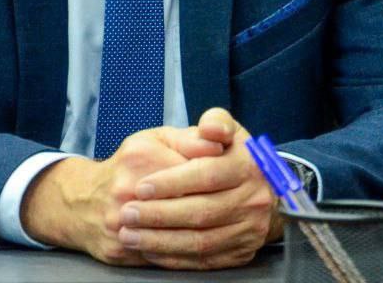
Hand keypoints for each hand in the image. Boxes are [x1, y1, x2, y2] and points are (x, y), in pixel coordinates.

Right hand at [20, 125, 224, 264]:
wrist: (83, 203)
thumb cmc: (128, 166)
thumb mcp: (157, 139)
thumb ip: (191, 138)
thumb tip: (219, 142)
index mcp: (141, 158)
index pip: (196, 171)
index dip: (222, 178)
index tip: (241, 179)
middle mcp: (128, 191)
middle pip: (194, 210)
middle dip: (226, 210)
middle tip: (245, 208)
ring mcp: (123, 225)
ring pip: (183, 239)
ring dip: (218, 237)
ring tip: (234, 231)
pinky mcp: (123, 252)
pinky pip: (167, 261)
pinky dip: (195, 259)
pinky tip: (212, 250)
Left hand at [116, 108, 280, 269]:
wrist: (256, 189)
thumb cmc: (228, 154)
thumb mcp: (224, 128)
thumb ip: (214, 122)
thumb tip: (209, 130)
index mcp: (248, 165)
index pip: (206, 175)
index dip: (172, 182)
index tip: (141, 187)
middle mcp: (254, 199)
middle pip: (202, 212)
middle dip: (159, 215)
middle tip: (126, 214)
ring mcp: (250, 230)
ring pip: (201, 241)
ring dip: (161, 241)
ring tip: (130, 235)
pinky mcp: (241, 253)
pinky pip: (204, 261)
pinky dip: (174, 258)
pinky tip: (150, 251)